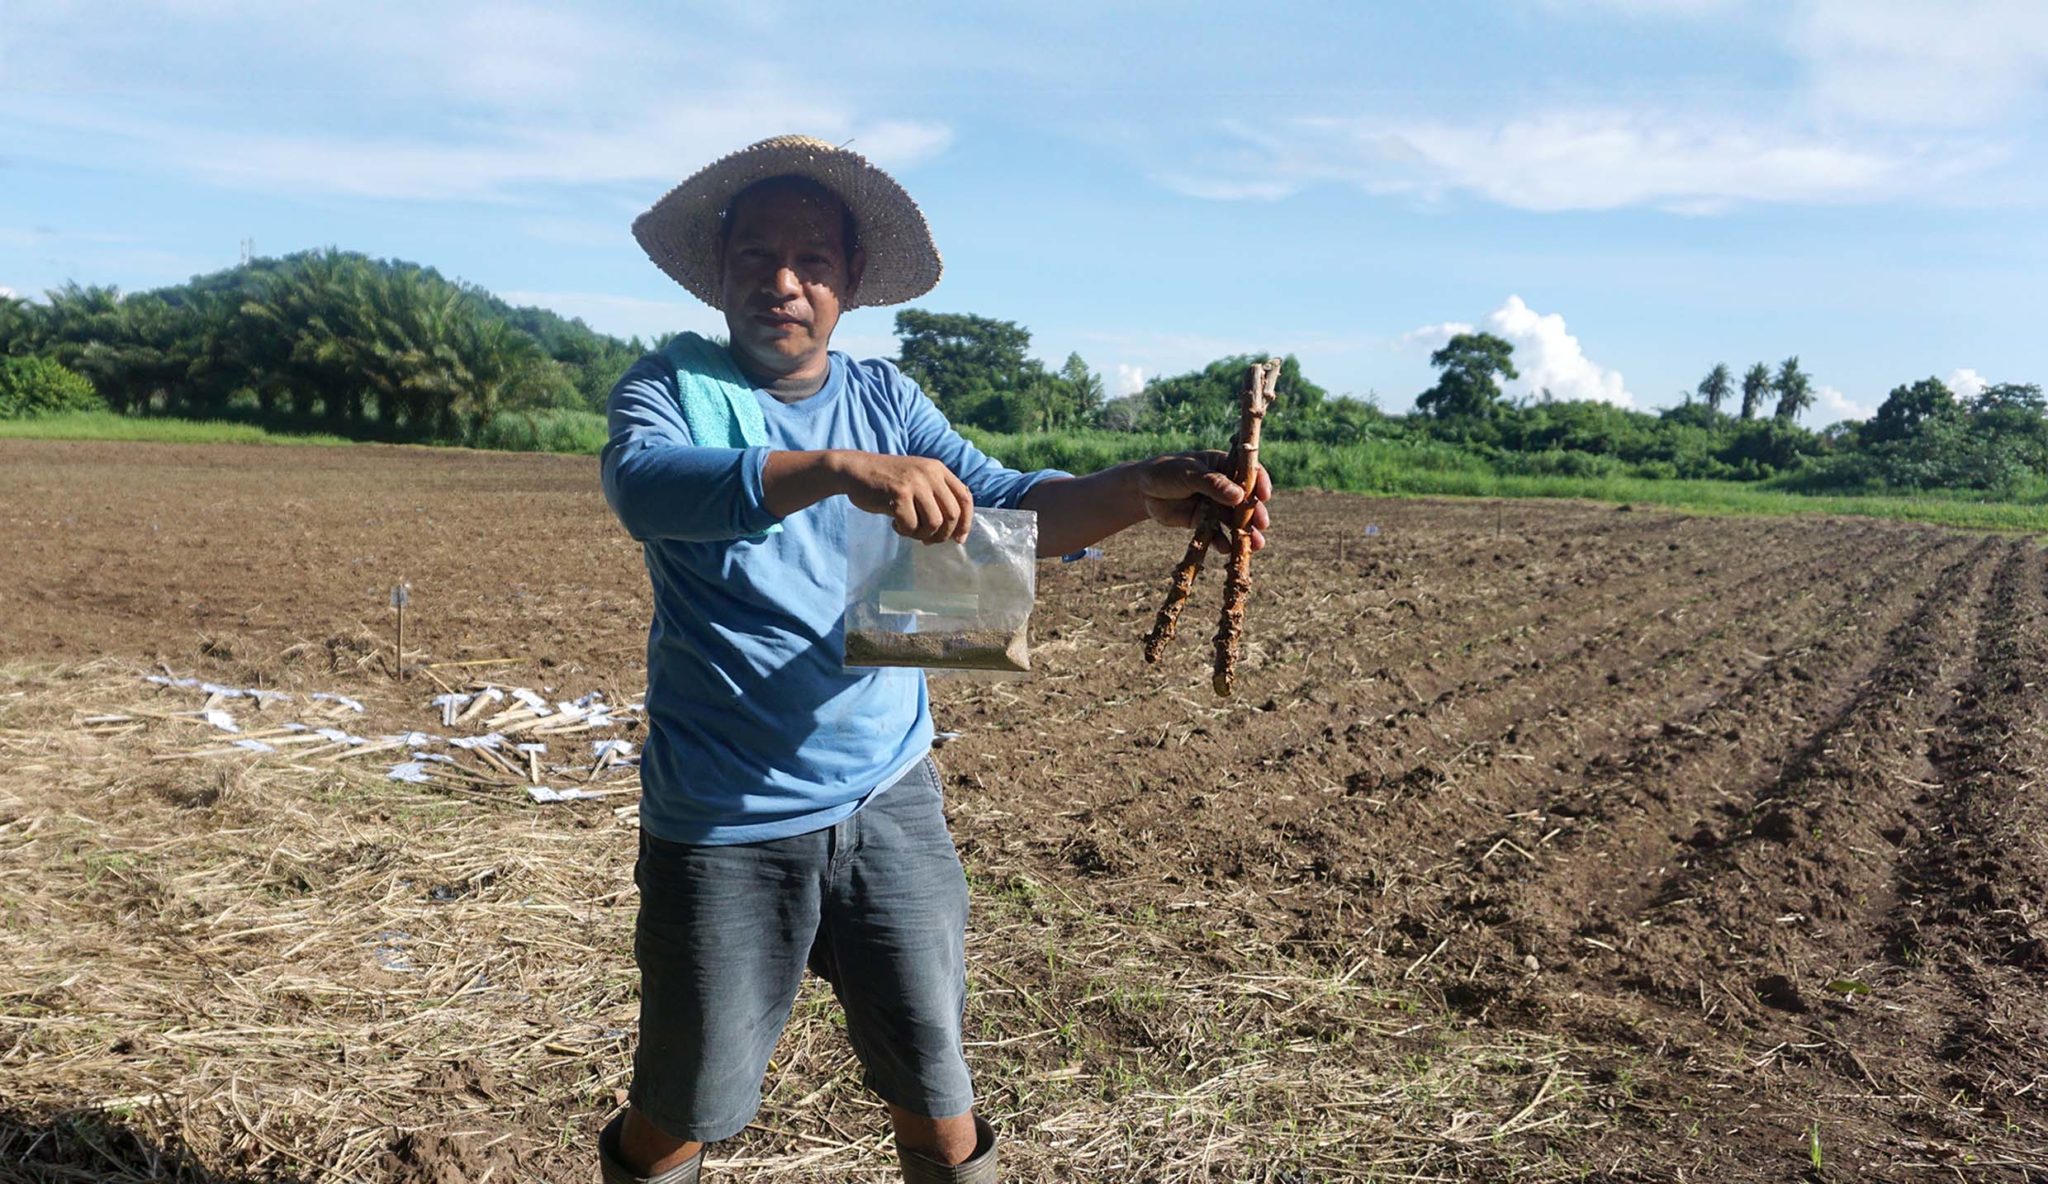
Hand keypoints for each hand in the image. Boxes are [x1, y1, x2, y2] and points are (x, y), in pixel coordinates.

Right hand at [835, 451, 973, 543]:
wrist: (855, 470)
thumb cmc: (887, 481)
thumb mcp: (918, 480)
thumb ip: (936, 498)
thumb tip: (954, 533)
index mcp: (938, 469)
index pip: (965, 498)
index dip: (966, 522)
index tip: (958, 539)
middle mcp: (930, 473)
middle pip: (953, 515)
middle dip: (942, 534)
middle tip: (926, 539)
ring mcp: (915, 482)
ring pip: (935, 523)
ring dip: (922, 534)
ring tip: (909, 529)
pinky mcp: (899, 493)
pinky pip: (912, 525)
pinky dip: (905, 531)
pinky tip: (895, 524)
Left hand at [1137, 450, 1272, 550]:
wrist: (1142, 492)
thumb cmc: (1165, 473)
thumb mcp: (1188, 474)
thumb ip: (1212, 484)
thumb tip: (1239, 495)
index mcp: (1223, 465)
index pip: (1248, 472)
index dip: (1259, 483)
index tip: (1264, 495)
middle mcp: (1224, 486)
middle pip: (1245, 500)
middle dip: (1254, 513)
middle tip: (1262, 524)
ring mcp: (1215, 505)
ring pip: (1234, 520)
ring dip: (1245, 532)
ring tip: (1255, 544)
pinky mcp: (1204, 522)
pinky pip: (1217, 533)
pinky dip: (1222, 542)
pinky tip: (1227, 549)